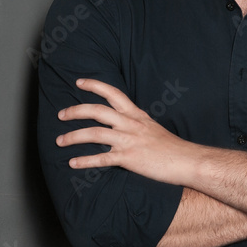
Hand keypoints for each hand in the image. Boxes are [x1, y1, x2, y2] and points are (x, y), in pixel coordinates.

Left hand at [56, 78, 199, 184]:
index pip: (113, 93)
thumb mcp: (152, 127)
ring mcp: (128, 141)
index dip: (94, 86)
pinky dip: (85, 161)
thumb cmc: (171, 147)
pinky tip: (73, 163)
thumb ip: (136, 123)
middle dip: (75, 111)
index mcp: (136, 115)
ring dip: (73, 137)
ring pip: (94, 134)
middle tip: (61, 114)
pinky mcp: (128, 158)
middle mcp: (130, 124)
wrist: (186, 160)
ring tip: (60, 141)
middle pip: (97, 111)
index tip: (79, 82)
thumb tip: (122, 123)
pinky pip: (101, 159)